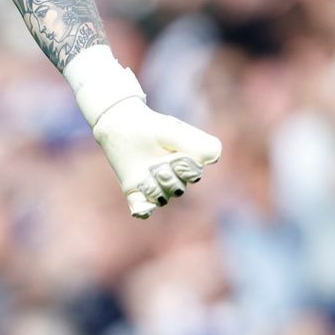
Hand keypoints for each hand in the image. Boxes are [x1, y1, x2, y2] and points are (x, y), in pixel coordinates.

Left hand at [91, 98, 221, 218]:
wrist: (120, 124)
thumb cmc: (150, 126)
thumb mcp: (173, 131)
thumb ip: (195, 143)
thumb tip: (214, 159)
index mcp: (187, 162)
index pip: (194, 174)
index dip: (186, 169)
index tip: (176, 157)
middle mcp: (174, 177)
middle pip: (178, 189)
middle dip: (168, 178)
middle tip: (157, 166)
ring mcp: (154, 185)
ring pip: (161, 198)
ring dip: (153, 188)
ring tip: (144, 175)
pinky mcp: (136, 191)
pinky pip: (143, 209)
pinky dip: (143, 210)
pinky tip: (140, 210)